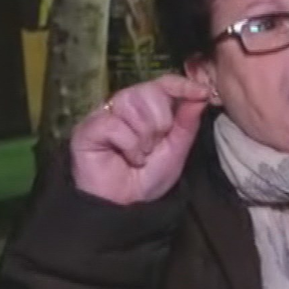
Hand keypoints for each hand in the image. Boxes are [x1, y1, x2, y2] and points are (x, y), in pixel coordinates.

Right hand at [70, 75, 211, 204]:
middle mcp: (122, 106)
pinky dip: (129, 145)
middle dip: (161, 120)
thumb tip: (201, 94)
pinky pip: (114, 124)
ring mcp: (103, 115)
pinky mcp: (87, 129)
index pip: (162, 83)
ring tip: (141, 154)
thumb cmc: (148, 178)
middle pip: (148, 90)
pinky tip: (129, 158)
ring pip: (130, 103)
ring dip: (144, 135)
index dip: (182, 85)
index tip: (202, 92)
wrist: (125, 205)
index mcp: (145, 108)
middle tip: (155, 144)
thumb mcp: (176, 149)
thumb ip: (187, 122)